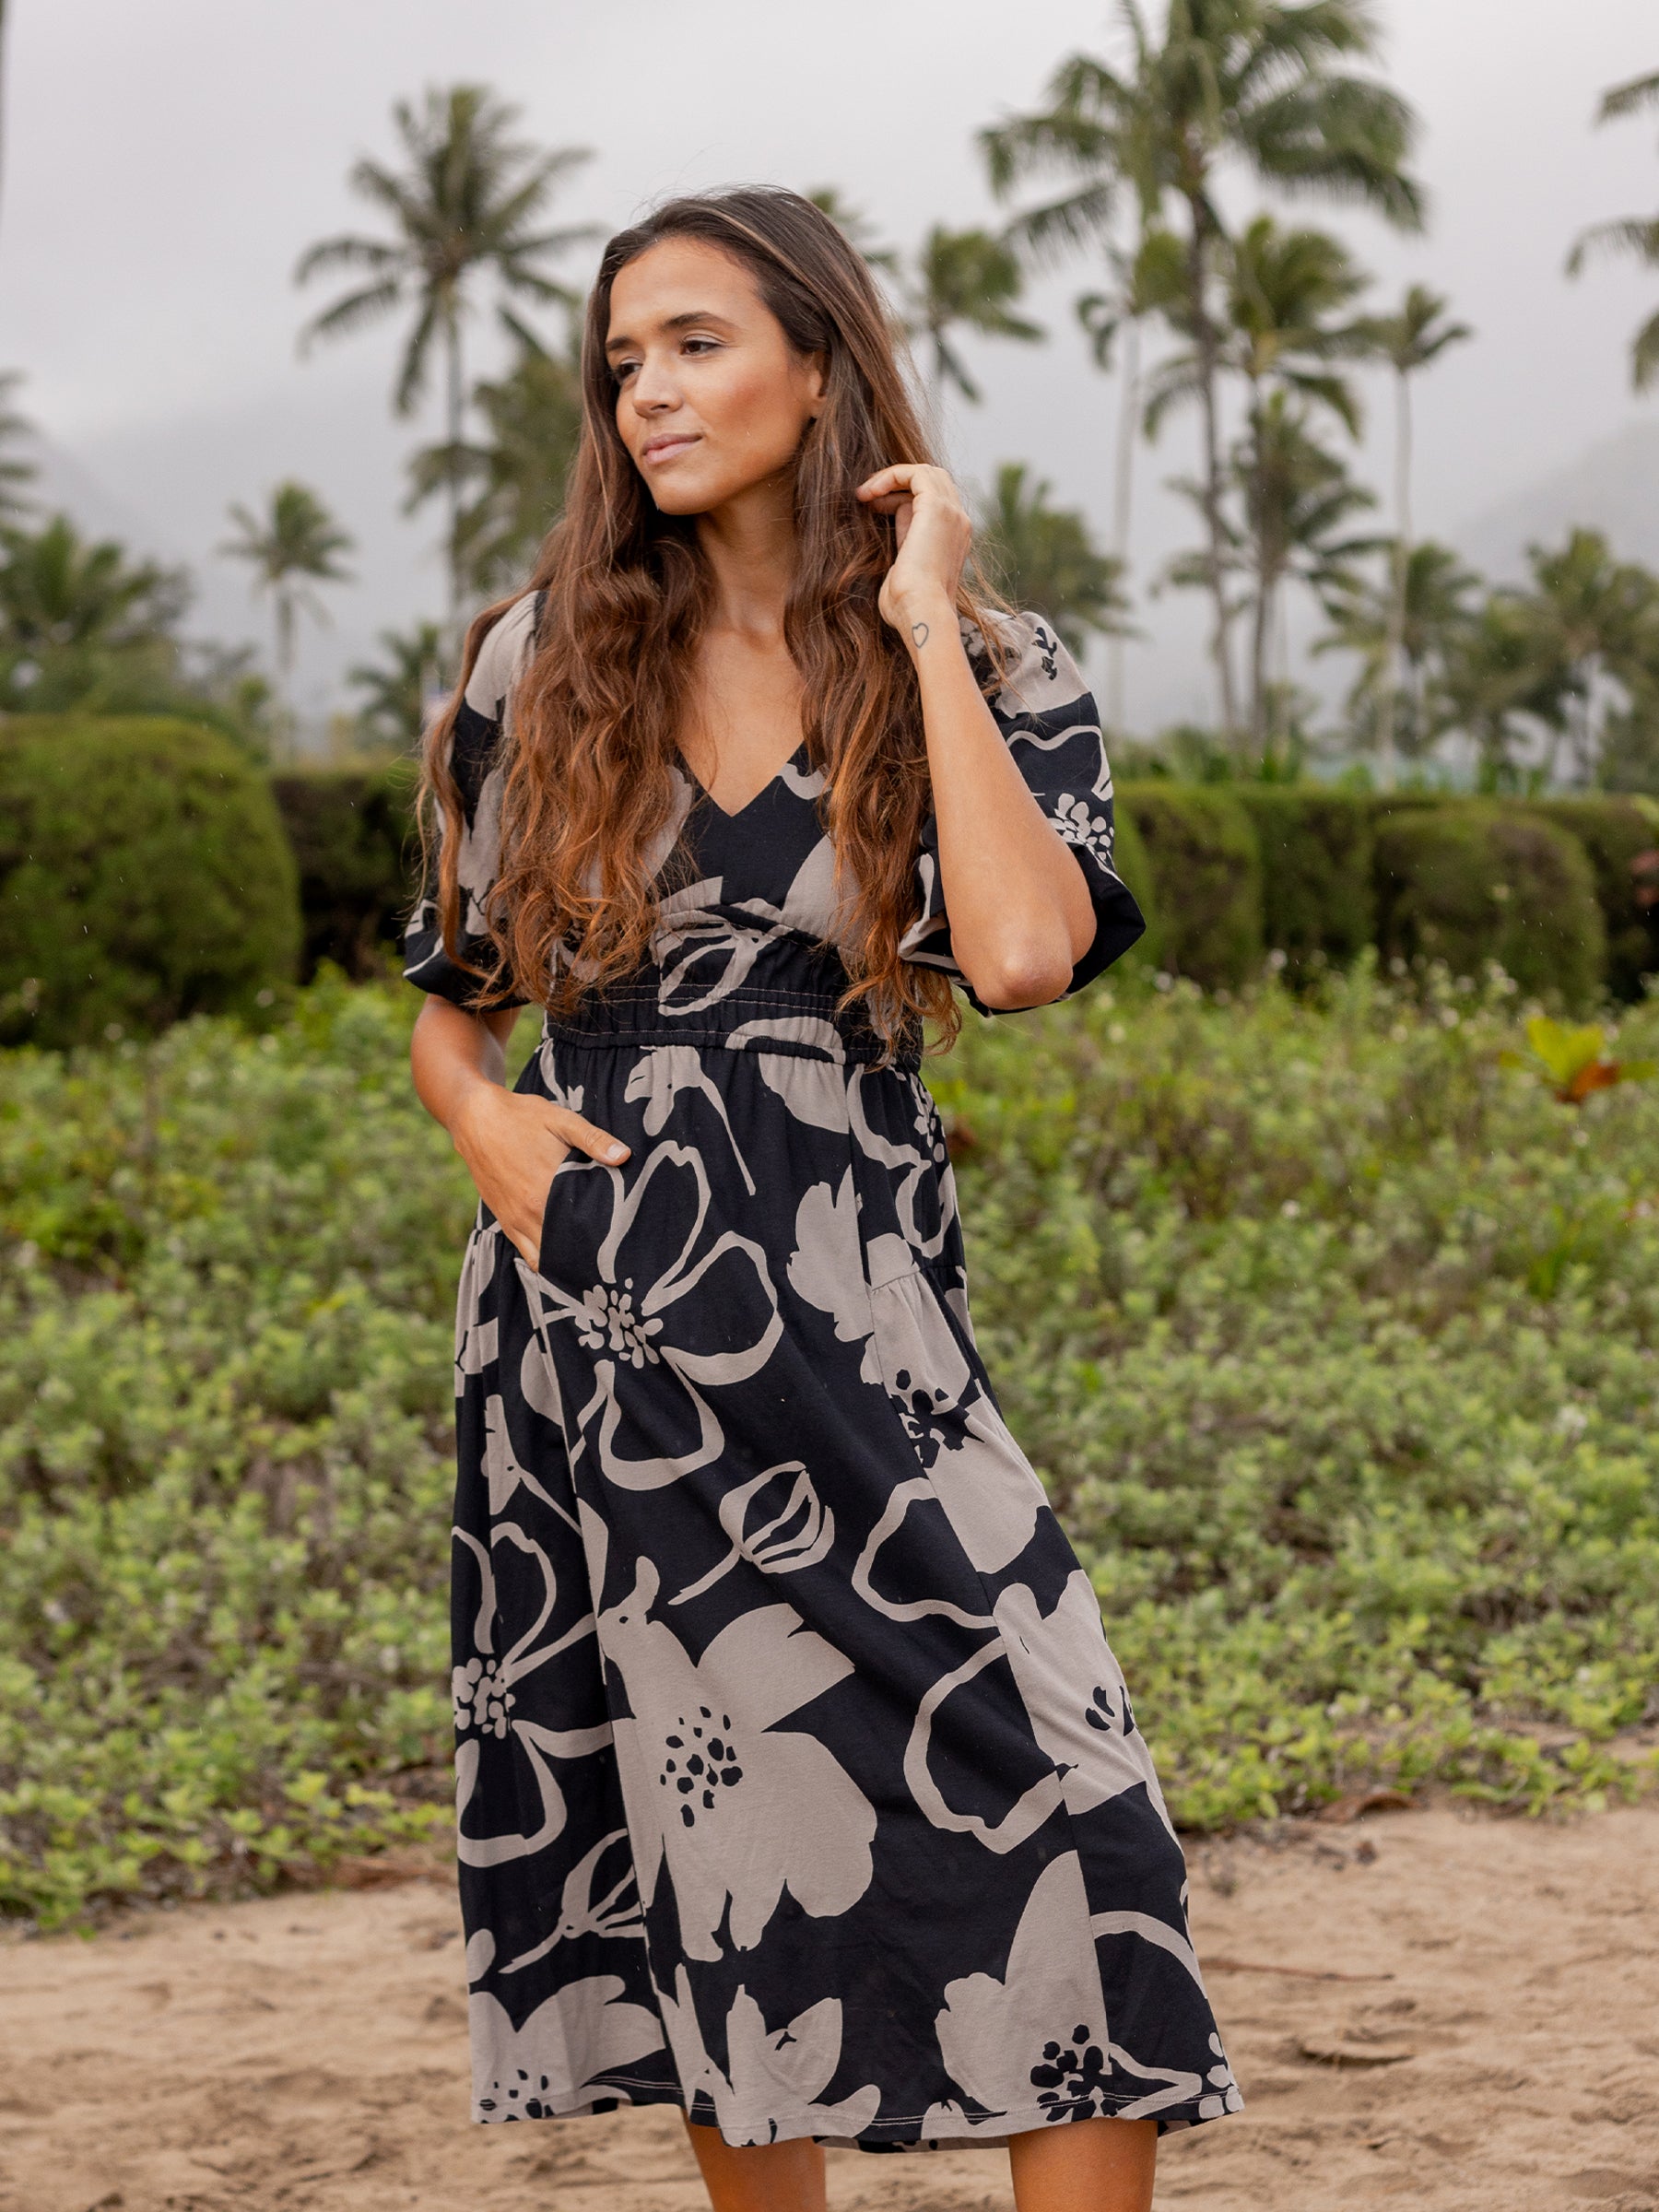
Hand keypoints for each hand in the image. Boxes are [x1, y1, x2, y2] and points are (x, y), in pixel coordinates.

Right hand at [449, 1083, 629, 1270]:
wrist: (475, 1119)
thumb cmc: (522, 1118)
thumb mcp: (562, 1121)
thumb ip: (594, 1140)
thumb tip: (624, 1156)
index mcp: (547, 1191)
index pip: (582, 1229)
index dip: (603, 1238)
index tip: (619, 1239)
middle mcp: (530, 1213)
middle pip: (565, 1249)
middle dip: (587, 1253)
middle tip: (609, 1251)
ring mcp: (515, 1221)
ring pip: (545, 1258)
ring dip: (565, 1258)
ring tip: (588, 1254)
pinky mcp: (504, 1221)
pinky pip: (527, 1254)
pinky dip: (544, 1258)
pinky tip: (561, 1250)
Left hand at [856, 463, 971, 648]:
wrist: (920, 612)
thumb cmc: (907, 607)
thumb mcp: (904, 573)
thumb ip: (903, 549)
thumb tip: (892, 534)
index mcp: (954, 538)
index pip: (931, 501)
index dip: (899, 498)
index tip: (872, 508)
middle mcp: (958, 522)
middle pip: (931, 481)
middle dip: (897, 483)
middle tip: (867, 496)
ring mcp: (951, 513)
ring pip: (924, 473)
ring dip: (891, 477)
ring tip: (865, 492)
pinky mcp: (936, 507)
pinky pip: (914, 474)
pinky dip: (890, 476)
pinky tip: (869, 493)